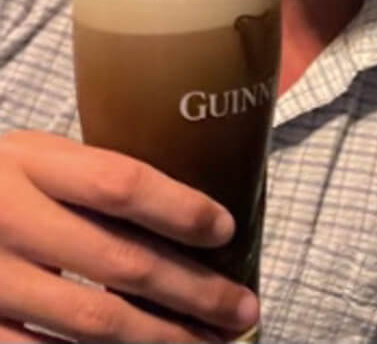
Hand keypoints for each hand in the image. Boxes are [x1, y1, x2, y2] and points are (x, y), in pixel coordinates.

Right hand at [0, 130, 258, 341]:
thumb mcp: (34, 159)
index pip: (120, 183)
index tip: (227, 229)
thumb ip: (91, 180)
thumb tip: (189, 214)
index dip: (180, 209)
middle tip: (244, 309)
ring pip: (91, 322)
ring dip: (161, 339)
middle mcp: (7, 218)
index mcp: (32, 162)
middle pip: (119, 261)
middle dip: (193, 291)